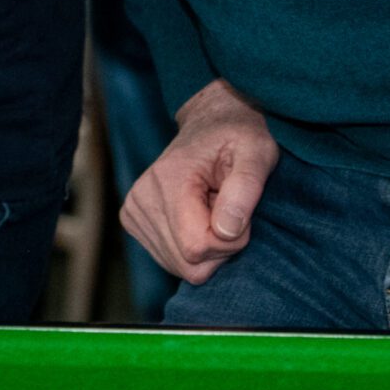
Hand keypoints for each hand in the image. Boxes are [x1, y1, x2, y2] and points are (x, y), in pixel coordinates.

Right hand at [119, 79, 278, 285]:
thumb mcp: (256, 154)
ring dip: (207, 246)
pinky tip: (197, 216)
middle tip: (229, 211)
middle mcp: (141, 197)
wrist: (211, 123)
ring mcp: (132, 210)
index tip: (241, 213)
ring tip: (213, 209)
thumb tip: (225, 232)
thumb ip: (244, 190)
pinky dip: (191, 246)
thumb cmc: (239, 137)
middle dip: (220, 247)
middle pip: (188, 264)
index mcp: (168, 180)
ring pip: (180, 266)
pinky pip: (171, 260)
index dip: (231, 241)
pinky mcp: (132, 219)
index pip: (198, 247)